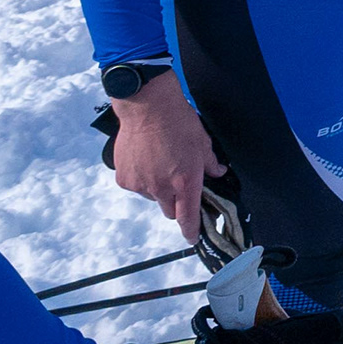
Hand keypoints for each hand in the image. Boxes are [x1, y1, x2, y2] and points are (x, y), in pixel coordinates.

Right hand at [108, 86, 227, 235]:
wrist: (147, 106)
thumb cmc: (177, 121)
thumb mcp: (202, 142)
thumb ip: (210, 163)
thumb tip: (217, 172)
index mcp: (185, 182)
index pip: (188, 217)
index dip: (191, 230)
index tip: (193, 237)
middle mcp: (162, 188)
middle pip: (169, 210)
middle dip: (175, 201)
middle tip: (177, 181)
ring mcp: (141, 184)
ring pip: (152, 197)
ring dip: (158, 188)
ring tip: (160, 162)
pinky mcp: (125, 178)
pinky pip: (136, 186)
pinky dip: (141, 177)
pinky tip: (145, 159)